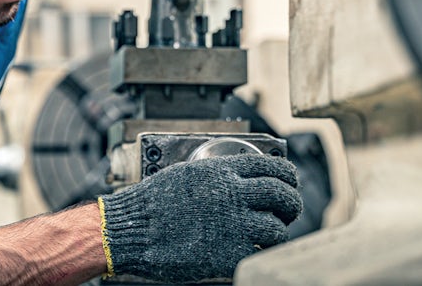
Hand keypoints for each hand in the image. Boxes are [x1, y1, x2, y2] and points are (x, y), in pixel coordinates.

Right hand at [98, 154, 301, 282]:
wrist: (130, 229)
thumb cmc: (151, 202)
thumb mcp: (187, 173)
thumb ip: (217, 174)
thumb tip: (240, 176)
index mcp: (221, 171)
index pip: (273, 167)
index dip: (288, 176)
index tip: (289, 183)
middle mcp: (230, 194)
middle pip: (281, 195)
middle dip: (291, 204)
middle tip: (288, 211)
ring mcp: (231, 225)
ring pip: (277, 229)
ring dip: (277, 233)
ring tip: (270, 235)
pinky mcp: (226, 254)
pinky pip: (259, 253)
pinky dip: (261, 253)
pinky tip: (253, 251)